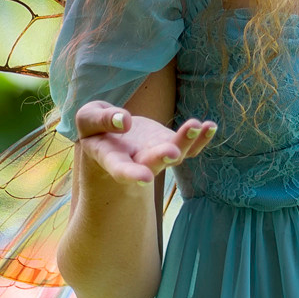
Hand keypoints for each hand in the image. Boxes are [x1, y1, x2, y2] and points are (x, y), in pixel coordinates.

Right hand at [75, 100, 215, 185]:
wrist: (112, 138)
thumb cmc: (97, 129)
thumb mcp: (87, 119)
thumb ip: (100, 119)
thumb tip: (124, 121)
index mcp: (110, 158)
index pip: (120, 169)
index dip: (132, 174)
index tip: (146, 178)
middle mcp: (136, 161)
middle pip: (151, 163)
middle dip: (161, 158)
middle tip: (173, 153)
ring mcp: (156, 154)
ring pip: (174, 154)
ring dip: (186, 142)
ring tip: (197, 125)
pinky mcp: (170, 144)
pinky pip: (189, 146)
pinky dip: (201, 138)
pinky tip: (211, 126)